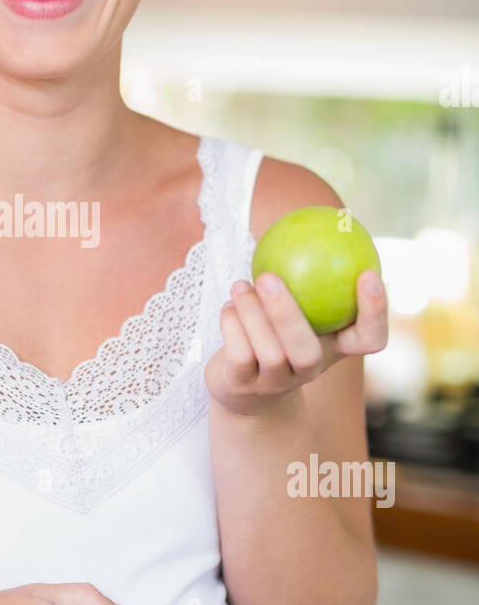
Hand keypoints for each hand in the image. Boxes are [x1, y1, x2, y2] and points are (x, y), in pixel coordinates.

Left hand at [204, 268, 387, 418]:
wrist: (244, 385)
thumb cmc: (278, 330)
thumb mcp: (303, 306)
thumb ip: (315, 274)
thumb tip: (328, 218)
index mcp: (335, 349)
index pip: (370, 340)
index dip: (375, 312)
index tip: (368, 273)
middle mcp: (310, 370)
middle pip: (307, 352)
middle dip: (287, 314)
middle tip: (268, 276)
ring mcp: (277, 383)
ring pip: (269, 352)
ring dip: (251, 313)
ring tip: (240, 285)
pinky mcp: (244, 387)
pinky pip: (239, 356)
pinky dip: (232, 327)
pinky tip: (228, 305)